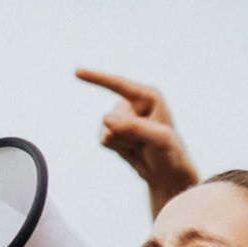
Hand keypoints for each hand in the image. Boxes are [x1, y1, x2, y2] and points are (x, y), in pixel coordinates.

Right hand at [76, 68, 198, 215]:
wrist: (168, 174)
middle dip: (126, 134)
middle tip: (145, 143)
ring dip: (122, 144)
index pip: (119, 85)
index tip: (76, 72)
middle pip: (112, 117)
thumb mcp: (159, 139)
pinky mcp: (113, 132)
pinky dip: (117, 149)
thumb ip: (134, 127)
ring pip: (105, 130)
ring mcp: (121, 118)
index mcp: (148, 96)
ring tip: (140, 147)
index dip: (97, 78)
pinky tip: (132, 151)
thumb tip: (105, 119)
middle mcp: (132, 103)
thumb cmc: (170, 153)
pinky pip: (103, 140)